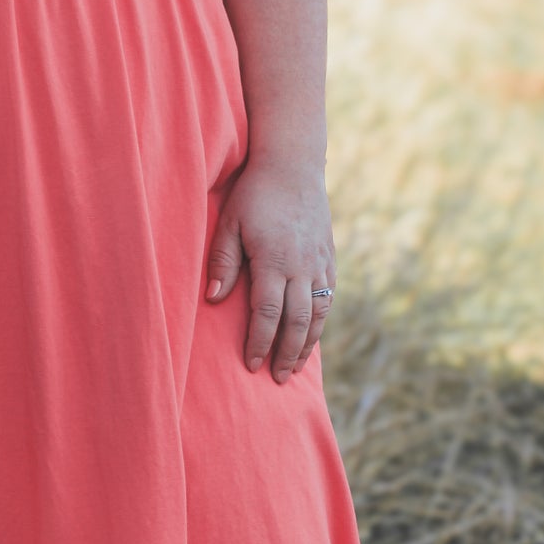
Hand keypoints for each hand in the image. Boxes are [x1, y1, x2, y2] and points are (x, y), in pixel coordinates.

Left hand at [205, 155, 335, 382]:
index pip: (267, 314)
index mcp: (275, 260)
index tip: (251, 365)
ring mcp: (319, 263)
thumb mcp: (230, 222)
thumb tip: (215, 298)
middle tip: (274, 378)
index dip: (259, 343)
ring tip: (293, 367)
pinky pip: (328, 298)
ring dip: (306, 345)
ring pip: (318, 315)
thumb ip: (223, 261)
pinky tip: (311, 335)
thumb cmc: (254, 193)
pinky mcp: (329, 258)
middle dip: (285, 354)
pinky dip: (320, 322)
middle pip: (297, 323)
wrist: (293, 165)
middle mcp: (302, 267)